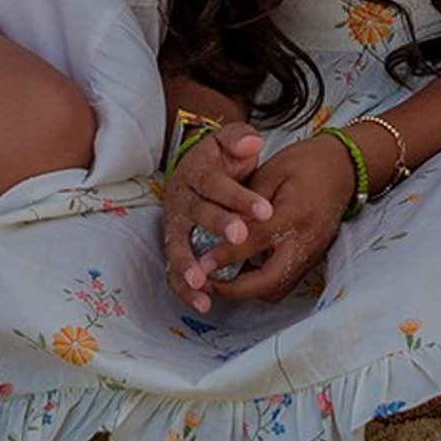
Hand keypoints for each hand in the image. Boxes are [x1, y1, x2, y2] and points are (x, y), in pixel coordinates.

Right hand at [163, 124, 272, 311]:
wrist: (198, 170)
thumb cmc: (220, 160)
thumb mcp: (229, 140)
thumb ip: (239, 138)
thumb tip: (252, 142)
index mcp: (194, 173)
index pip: (216, 184)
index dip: (239, 196)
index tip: (265, 209)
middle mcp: (180, 200)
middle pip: (197, 213)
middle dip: (218, 225)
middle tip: (240, 237)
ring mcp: (174, 226)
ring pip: (177, 246)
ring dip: (189, 266)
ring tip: (204, 284)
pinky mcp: (175, 247)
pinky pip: (174, 270)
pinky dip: (185, 289)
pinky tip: (203, 303)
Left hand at [184, 132, 355, 310]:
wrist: (343, 168)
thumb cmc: (305, 163)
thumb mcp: (272, 172)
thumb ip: (249, 203)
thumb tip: (223, 229)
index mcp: (295, 215)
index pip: (255, 243)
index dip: (225, 256)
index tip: (201, 264)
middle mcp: (306, 242)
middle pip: (269, 282)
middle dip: (235, 290)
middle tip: (207, 283)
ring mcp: (312, 255)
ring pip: (277, 289)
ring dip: (247, 291)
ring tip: (220, 281)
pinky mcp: (313, 260)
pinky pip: (284, 283)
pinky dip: (261, 284)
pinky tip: (243, 273)